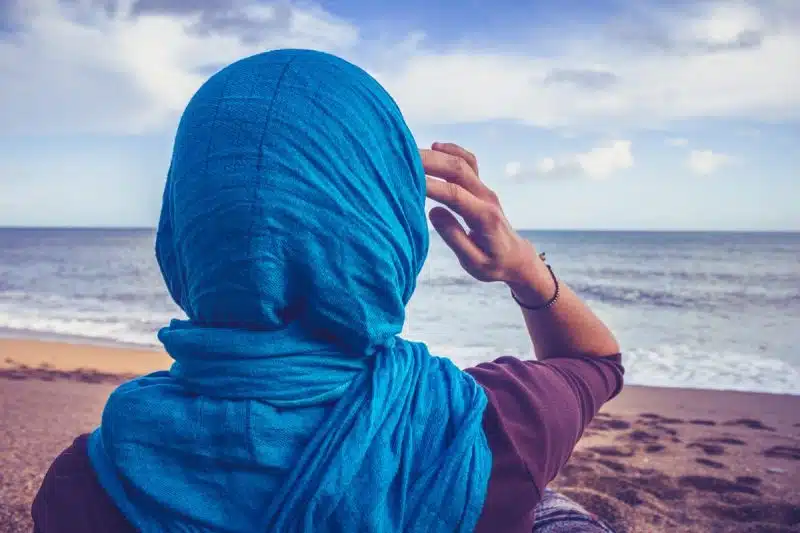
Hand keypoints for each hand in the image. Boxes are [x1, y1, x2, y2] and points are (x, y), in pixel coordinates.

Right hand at [421, 142, 543, 286]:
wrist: (516, 258)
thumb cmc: (493, 264)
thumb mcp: (473, 262)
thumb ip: (454, 237)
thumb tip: (433, 211)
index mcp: (484, 217)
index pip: (454, 195)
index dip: (431, 185)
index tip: (407, 180)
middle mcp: (486, 198)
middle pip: (458, 171)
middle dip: (430, 162)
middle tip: (402, 159)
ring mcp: (485, 190)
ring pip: (462, 163)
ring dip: (438, 154)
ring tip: (412, 151)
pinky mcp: (482, 187)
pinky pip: (469, 162)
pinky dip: (453, 151)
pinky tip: (436, 147)